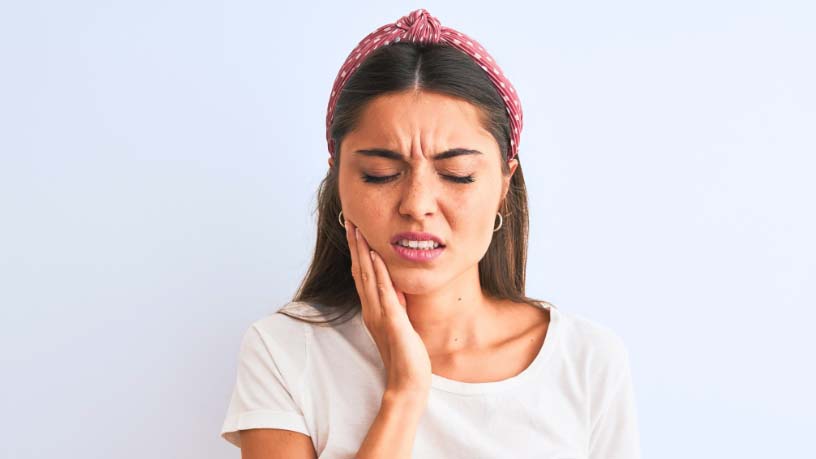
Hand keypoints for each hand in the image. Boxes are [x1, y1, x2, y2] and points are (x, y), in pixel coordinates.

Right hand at [345, 219, 431, 396]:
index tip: (355, 231)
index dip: (357, 253)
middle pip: (359, 271)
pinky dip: (378, 272)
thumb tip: (398, 288)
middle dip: (355, 245)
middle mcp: (371, 310)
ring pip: (367, 277)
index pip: (362, 276)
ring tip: (358, 229)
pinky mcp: (392, 320)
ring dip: (362, 251)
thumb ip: (396, 306)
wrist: (407, 382)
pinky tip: (374, 256)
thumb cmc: (407, 356)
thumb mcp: (401, 324)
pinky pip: (383, 292)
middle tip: (350, 220)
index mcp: (373, 310)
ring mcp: (379, 314)